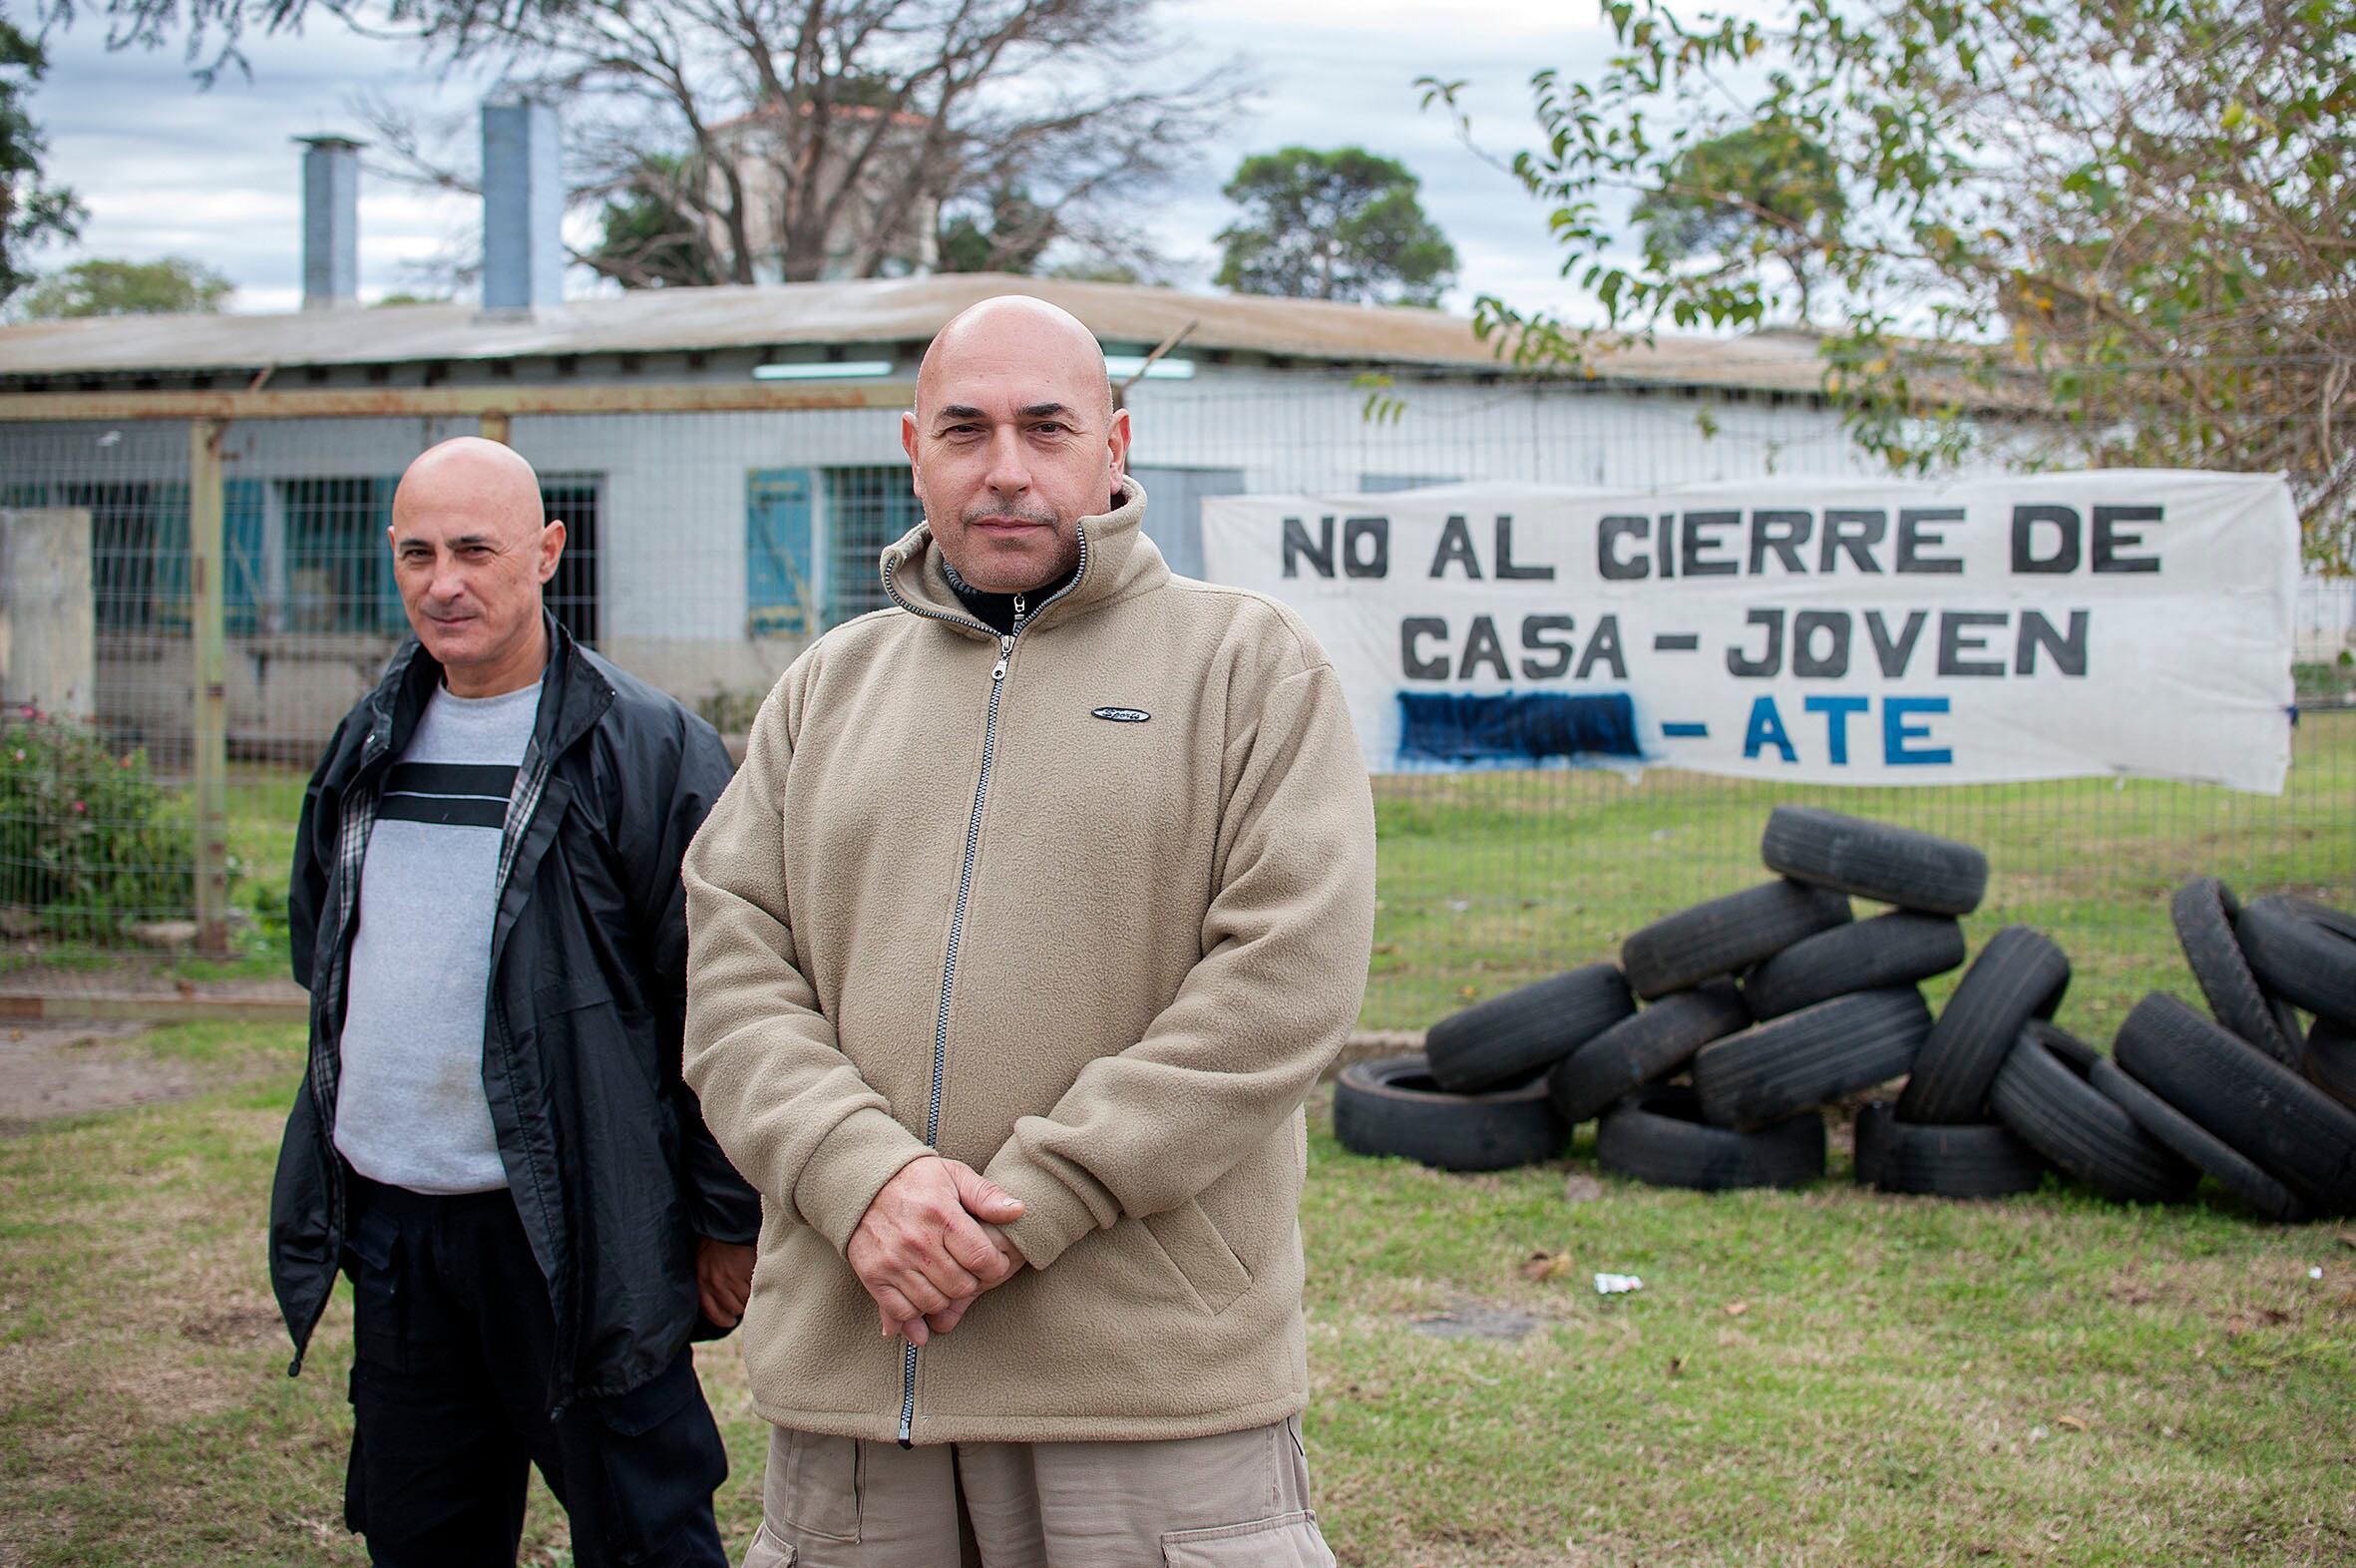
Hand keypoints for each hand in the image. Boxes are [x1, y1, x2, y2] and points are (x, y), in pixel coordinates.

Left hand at [695, 1237, 756, 1327]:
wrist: (724, 1223)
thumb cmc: (713, 1242)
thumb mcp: (703, 1264)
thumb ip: (708, 1283)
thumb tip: (720, 1301)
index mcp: (702, 1282)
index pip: (712, 1313)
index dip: (723, 1320)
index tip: (730, 1321)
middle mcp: (715, 1284)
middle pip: (733, 1308)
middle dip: (740, 1307)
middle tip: (745, 1302)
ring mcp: (732, 1278)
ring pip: (745, 1301)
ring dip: (750, 1298)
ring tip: (752, 1289)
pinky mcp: (746, 1271)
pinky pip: (755, 1288)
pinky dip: (758, 1286)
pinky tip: (758, 1279)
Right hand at [848, 1156, 1023, 1345]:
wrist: (862, 1181)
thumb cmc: (915, 1178)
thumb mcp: (954, 1175)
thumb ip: (987, 1195)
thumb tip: (1019, 1211)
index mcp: (942, 1216)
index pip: (982, 1259)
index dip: (996, 1267)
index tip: (994, 1263)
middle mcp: (917, 1242)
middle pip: (960, 1286)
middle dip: (972, 1283)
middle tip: (969, 1272)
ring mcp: (893, 1261)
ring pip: (933, 1303)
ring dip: (945, 1298)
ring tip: (946, 1283)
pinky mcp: (873, 1275)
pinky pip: (901, 1311)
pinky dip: (915, 1317)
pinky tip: (923, 1308)